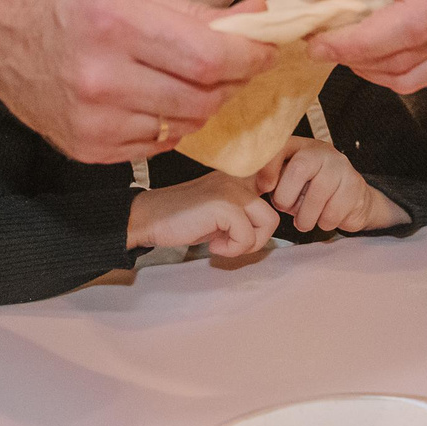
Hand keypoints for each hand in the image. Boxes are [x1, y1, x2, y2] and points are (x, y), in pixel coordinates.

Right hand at [0, 0, 271, 164]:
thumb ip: (194, 10)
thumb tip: (254, 20)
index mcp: (116, 23)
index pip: (208, 58)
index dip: (248, 59)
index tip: (262, 51)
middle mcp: (102, 76)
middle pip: (202, 98)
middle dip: (229, 82)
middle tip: (230, 65)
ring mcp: (92, 119)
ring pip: (183, 127)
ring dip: (199, 105)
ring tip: (187, 79)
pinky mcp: (85, 147)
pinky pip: (153, 145)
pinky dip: (165, 125)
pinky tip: (150, 98)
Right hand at [128, 170, 280, 258]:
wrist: (149, 218)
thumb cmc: (183, 219)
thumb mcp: (220, 212)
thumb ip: (244, 213)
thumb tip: (267, 229)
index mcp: (239, 176)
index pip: (277, 186)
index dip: (269, 218)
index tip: (247, 230)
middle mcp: (238, 177)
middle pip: (273, 216)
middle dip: (256, 239)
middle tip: (230, 243)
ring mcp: (231, 189)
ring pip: (268, 224)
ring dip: (246, 244)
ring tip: (221, 242)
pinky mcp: (223, 205)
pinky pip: (246, 237)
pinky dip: (231, 249)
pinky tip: (212, 244)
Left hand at [256, 137, 410, 234]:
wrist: (352, 201)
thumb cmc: (310, 192)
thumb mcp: (288, 183)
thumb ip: (271, 181)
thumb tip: (250, 186)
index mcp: (300, 147)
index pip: (281, 146)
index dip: (269, 167)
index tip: (263, 188)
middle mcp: (321, 151)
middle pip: (301, 168)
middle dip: (287, 196)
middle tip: (285, 209)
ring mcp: (341, 166)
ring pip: (319, 193)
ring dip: (306, 216)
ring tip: (303, 222)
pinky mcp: (355, 185)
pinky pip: (335, 209)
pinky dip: (324, 222)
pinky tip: (324, 219)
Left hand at [299, 0, 426, 92]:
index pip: (411, 22)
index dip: (361, 43)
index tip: (318, 44)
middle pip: (413, 53)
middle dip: (357, 56)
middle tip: (320, 40)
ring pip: (418, 74)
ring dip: (372, 68)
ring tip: (345, 41)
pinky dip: (394, 70)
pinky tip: (375, 46)